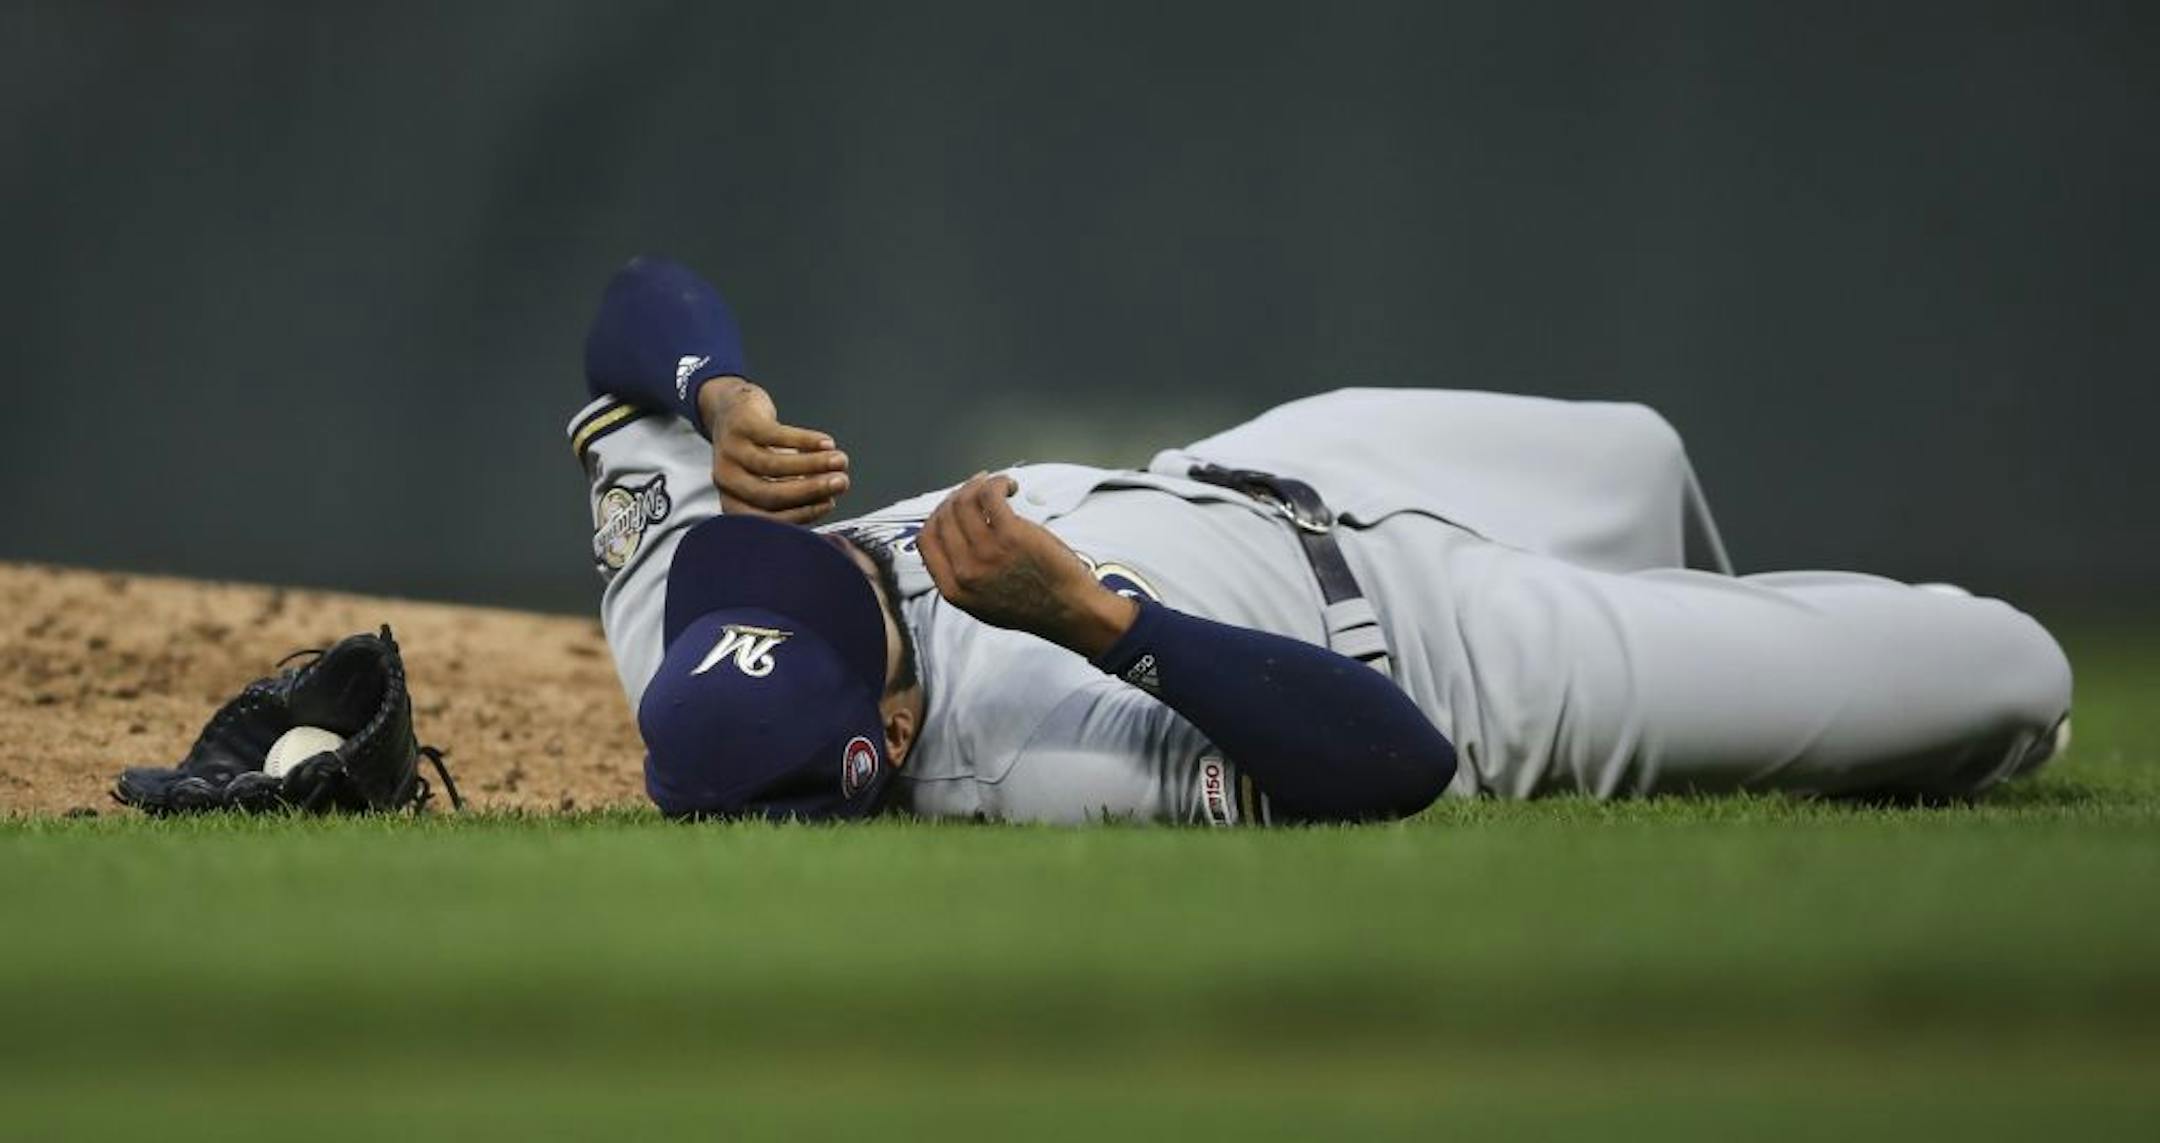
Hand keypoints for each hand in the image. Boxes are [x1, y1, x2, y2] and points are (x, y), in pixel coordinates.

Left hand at [697, 378, 850, 523]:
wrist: (731, 410)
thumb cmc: (759, 453)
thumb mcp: (769, 481)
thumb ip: (792, 497)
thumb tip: (827, 500)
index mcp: (733, 501)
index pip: (766, 519)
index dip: (801, 514)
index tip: (830, 504)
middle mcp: (726, 480)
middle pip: (770, 495)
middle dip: (811, 491)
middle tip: (841, 483)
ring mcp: (730, 451)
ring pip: (774, 465)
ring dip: (813, 464)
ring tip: (841, 461)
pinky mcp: (741, 424)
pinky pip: (776, 436)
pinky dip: (805, 440)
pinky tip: (827, 442)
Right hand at [917, 473, 1138, 657]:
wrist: (1069, 611)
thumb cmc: (1033, 606)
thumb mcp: (981, 603)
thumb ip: (960, 577)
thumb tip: (950, 538)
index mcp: (953, 589)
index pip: (925, 541)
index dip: (936, 517)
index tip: (952, 508)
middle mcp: (965, 571)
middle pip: (944, 516)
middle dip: (958, 496)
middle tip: (976, 490)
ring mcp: (987, 552)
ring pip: (964, 502)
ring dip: (978, 485)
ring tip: (996, 486)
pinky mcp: (1011, 534)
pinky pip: (990, 495)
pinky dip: (997, 483)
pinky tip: (1009, 486)